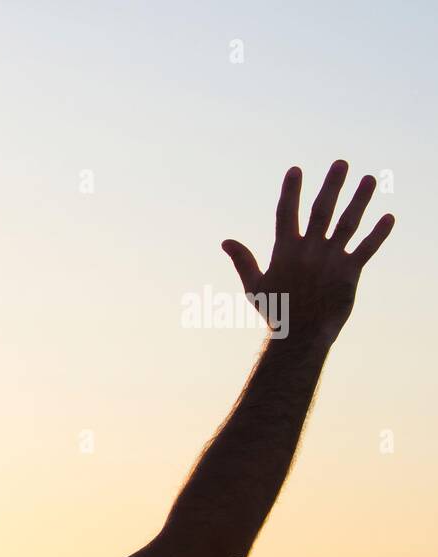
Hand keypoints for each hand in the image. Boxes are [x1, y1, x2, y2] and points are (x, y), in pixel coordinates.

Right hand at [222, 160, 393, 347]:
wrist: (300, 335)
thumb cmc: (275, 311)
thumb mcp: (254, 285)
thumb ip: (243, 260)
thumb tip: (225, 241)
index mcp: (285, 251)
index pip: (286, 213)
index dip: (290, 191)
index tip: (295, 170)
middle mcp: (309, 250)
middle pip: (322, 210)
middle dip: (332, 185)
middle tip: (342, 163)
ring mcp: (331, 259)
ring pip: (348, 223)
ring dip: (360, 200)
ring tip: (370, 179)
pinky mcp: (349, 272)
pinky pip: (367, 248)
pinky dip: (379, 233)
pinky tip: (389, 217)